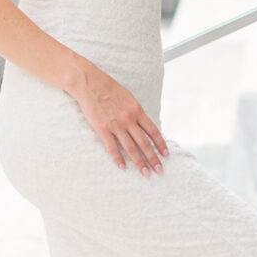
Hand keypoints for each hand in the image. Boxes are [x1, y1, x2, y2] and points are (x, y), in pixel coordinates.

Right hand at [66, 58, 168, 172]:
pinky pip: (112, 147)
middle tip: (159, 170)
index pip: (153, 131)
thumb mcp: (128, 97)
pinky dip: (118, 159)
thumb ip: (136, 112)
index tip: (166, 154)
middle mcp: (129, 119)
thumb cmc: (109, 88)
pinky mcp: (103, 129)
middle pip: (144, 143)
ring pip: (131, 148)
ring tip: (146, 173)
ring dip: (139, 162)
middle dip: (153, 158)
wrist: (90, 83)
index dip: (161, 144)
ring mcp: (116, 125)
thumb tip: (144, 125)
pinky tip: (123, 167)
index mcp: (137, 110)